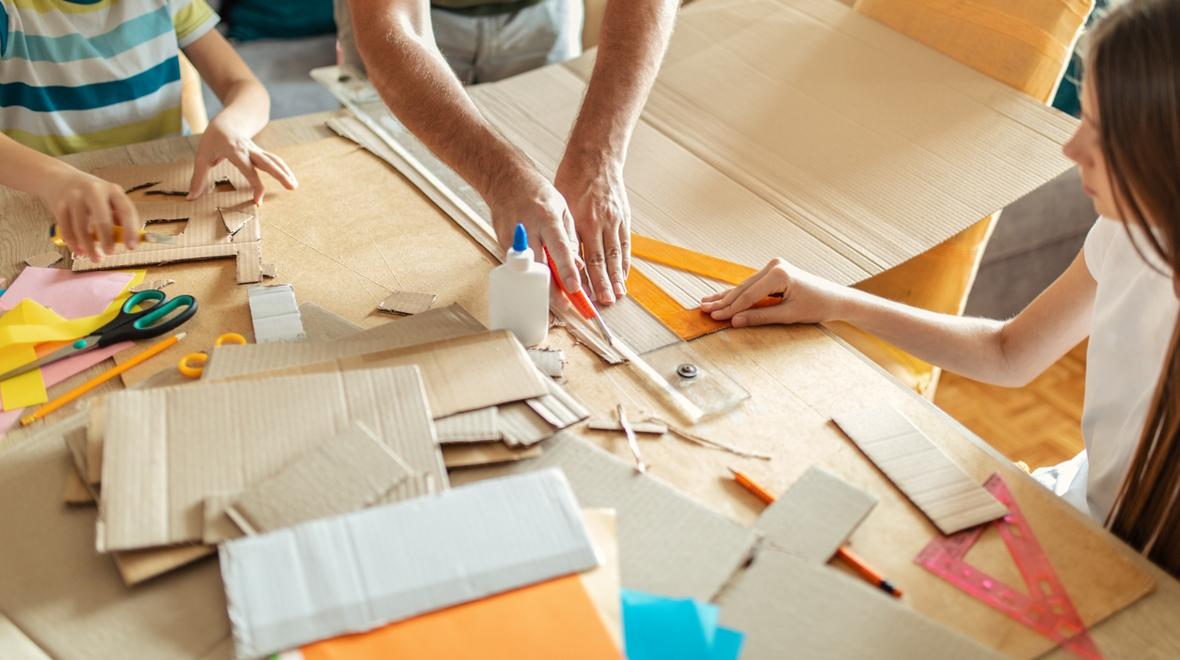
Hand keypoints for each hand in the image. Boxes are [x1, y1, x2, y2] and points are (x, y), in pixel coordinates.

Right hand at [49, 169, 140, 261]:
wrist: (58, 178)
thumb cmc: (90, 193)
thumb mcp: (108, 198)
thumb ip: (118, 216)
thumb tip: (129, 240)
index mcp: (112, 190)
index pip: (126, 210)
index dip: (130, 230)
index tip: (131, 247)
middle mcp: (94, 191)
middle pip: (102, 219)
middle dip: (107, 239)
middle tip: (110, 253)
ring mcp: (74, 197)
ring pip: (82, 228)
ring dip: (89, 247)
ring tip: (96, 258)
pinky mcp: (59, 205)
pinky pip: (67, 230)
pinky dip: (74, 244)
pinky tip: (80, 251)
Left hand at [188, 116, 296, 204]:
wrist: (228, 119)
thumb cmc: (213, 137)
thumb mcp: (201, 156)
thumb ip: (198, 178)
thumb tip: (191, 198)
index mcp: (234, 151)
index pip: (249, 170)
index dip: (255, 186)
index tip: (258, 201)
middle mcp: (249, 149)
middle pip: (268, 162)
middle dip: (280, 174)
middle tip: (291, 187)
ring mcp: (257, 150)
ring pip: (274, 160)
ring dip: (285, 172)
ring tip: (294, 186)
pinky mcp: (261, 152)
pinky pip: (274, 160)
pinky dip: (283, 169)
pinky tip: (290, 178)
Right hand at [490, 172, 581, 293]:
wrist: (505, 180)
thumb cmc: (536, 193)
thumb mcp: (562, 208)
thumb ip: (570, 237)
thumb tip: (577, 264)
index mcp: (546, 218)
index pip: (559, 249)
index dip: (567, 271)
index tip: (574, 288)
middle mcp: (528, 230)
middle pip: (539, 267)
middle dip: (551, 290)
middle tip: (564, 305)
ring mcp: (512, 239)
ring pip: (526, 271)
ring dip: (540, 288)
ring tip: (554, 300)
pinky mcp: (502, 244)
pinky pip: (518, 266)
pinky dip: (530, 276)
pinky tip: (540, 283)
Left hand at [554, 154, 630, 305]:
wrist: (596, 157)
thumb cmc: (573, 179)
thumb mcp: (561, 204)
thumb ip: (564, 231)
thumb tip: (561, 257)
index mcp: (582, 219)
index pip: (582, 256)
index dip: (583, 277)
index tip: (581, 294)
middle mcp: (600, 222)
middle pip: (602, 260)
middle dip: (603, 284)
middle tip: (604, 303)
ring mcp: (615, 220)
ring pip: (616, 255)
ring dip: (617, 277)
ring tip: (617, 295)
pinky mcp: (624, 217)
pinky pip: (625, 244)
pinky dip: (624, 262)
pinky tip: (623, 275)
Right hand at [699, 258, 846, 326]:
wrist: (835, 299)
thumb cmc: (817, 306)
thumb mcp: (788, 315)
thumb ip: (760, 317)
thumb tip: (735, 321)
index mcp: (779, 274)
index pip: (748, 296)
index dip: (730, 309)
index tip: (714, 318)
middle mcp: (774, 266)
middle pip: (743, 288)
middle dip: (723, 301)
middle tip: (703, 310)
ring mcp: (774, 267)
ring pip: (745, 286)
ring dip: (727, 296)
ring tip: (706, 303)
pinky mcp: (774, 272)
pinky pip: (752, 285)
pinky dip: (739, 294)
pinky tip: (723, 297)